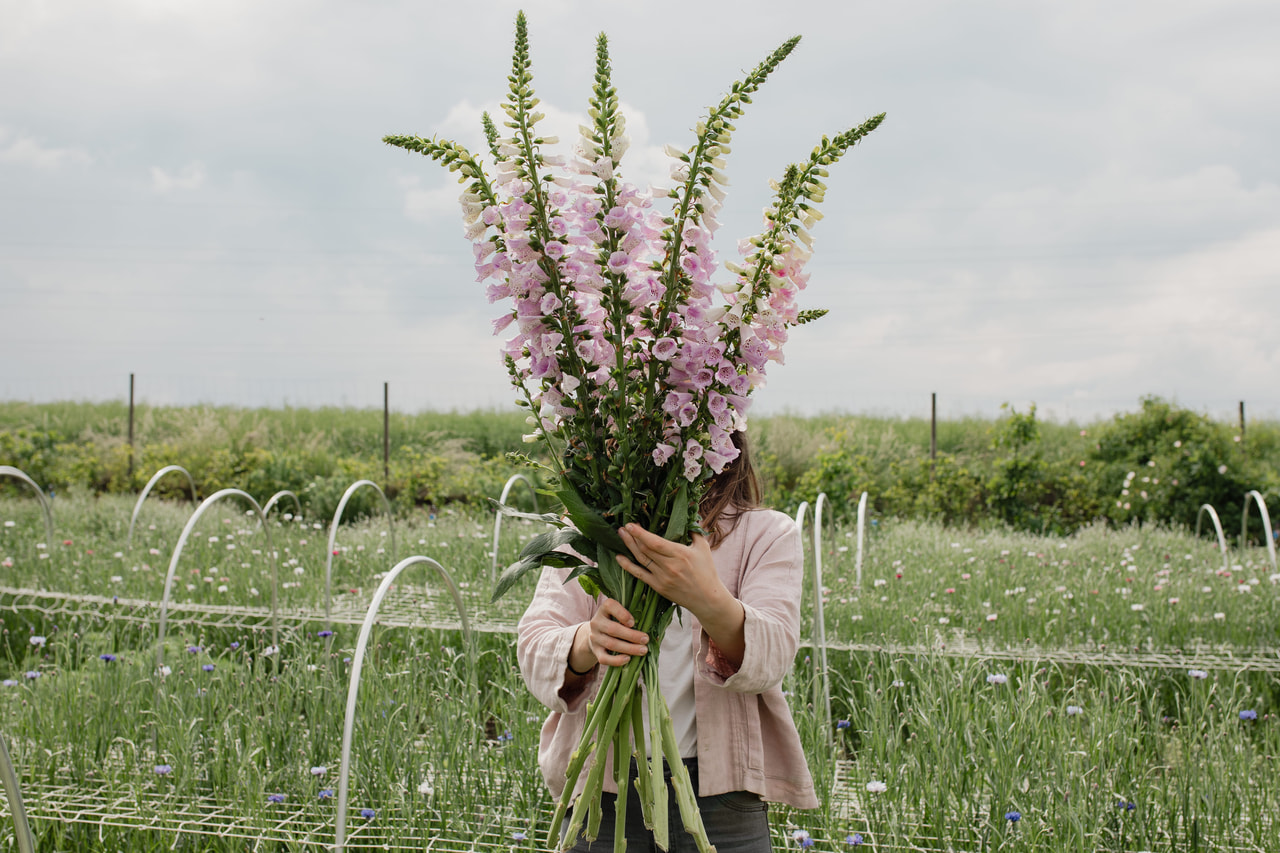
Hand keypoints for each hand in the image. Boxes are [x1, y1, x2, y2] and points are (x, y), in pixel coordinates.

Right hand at [570, 597, 648, 672]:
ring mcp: (594, 637)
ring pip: (611, 644)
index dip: (622, 614)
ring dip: (629, 648)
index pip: (609, 606)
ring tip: (643, 650)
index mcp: (604, 609)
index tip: (633, 622)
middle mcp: (596, 622)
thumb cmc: (615, 621)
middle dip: (632, 635)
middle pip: (613, 629)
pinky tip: (628, 659)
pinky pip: (604, 658)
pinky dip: (616, 660)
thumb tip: (656, 626)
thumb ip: (635, 613)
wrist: (595, 633)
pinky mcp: (595, 651)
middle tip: (646, 639)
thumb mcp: (620, 613)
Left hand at [617, 523, 746, 668]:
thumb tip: (688, 516)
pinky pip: (639, 575)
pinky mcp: (658, 587)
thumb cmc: (707, 571)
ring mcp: (662, 577)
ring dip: (629, 547)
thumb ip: (694, 531)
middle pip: (645, 549)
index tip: (631, 524)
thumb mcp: (703, 547)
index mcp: (680, 554)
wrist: (707, 598)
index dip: (641, 533)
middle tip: (622, 527)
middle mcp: (669, 566)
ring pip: (641, 559)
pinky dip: (628, 566)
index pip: (655, 542)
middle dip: (632, 537)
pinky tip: (619, 557)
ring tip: (621, 536)